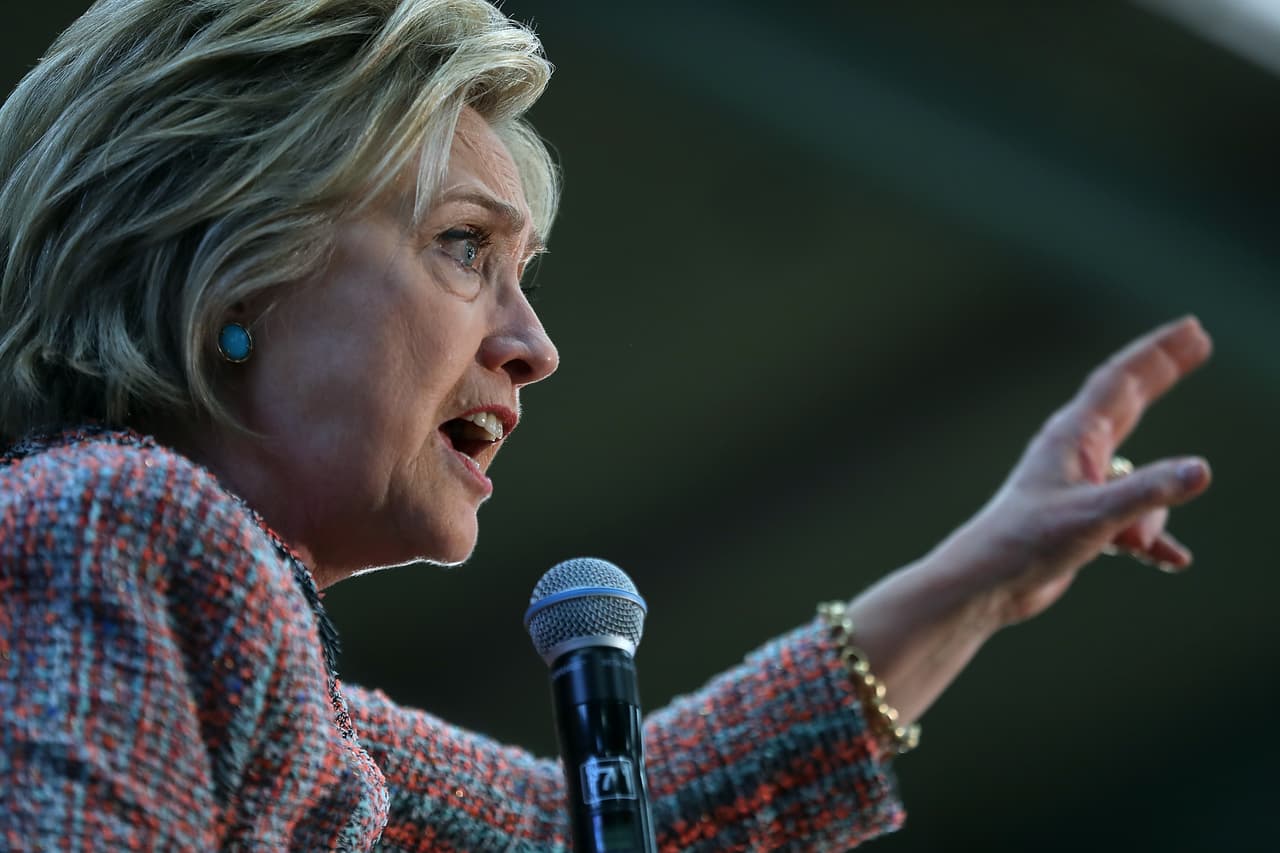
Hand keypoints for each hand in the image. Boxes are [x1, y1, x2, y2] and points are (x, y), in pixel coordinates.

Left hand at [966, 316, 1212, 625]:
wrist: (987, 583)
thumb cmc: (1027, 542)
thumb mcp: (1095, 516)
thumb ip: (1148, 493)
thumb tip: (1200, 470)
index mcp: (1073, 437)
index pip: (1121, 381)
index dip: (1158, 353)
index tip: (1191, 329)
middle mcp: (1076, 453)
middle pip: (1130, 402)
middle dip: (1164, 373)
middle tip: (1198, 340)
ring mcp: (1080, 485)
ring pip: (1139, 482)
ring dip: (1148, 514)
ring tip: (1131, 542)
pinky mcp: (1081, 520)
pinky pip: (1132, 522)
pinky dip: (1151, 538)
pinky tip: (1173, 559)